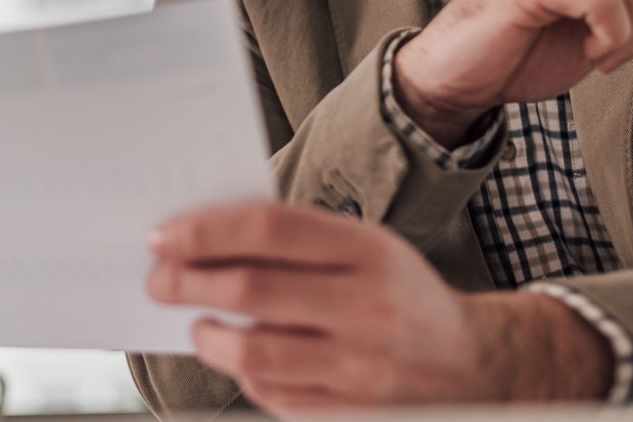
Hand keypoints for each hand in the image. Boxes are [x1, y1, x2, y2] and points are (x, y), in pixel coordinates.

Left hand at [145, 201, 612, 414]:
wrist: (473, 363)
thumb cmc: (398, 292)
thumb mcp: (365, 246)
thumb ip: (296, 238)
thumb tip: (205, 237)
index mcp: (367, 249)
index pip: (268, 229)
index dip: (205, 231)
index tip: (163, 236)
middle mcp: (367, 306)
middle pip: (252, 289)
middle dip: (188, 282)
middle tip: (158, 279)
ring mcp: (361, 367)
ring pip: (255, 352)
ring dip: (208, 336)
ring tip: (195, 323)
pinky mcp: (353, 413)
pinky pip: (274, 395)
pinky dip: (244, 375)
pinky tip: (238, 357)